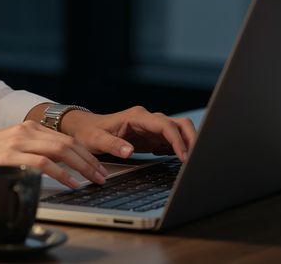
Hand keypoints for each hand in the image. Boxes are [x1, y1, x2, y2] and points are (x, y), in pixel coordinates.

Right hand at [0, 121, 109, 187]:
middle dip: (90, 160)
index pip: (65, 138)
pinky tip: (72, 183)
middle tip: (103, 175)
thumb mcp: (7, 147)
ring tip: (94, 180)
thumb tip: (52, 166)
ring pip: (61, 151)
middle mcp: (26, 130)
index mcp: (27, 127)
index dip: (86, 153)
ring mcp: (18, 142)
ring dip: (82, 167)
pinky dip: (62, 174)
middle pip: (69, 143)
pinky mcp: (10, 156)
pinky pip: (44, 164)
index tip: (98, 166)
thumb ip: (29, 151)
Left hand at [59, 106, 196, 161]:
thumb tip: (130, 151)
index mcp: (137, 117)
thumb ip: (112, 145)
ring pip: (178, 131)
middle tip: (195, 159)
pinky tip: (179, 161)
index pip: (165, 125)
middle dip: (191, 139)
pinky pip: (170, 141)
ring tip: (190, 162)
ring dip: (187, 144)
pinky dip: (178, 149)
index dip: (177, 140)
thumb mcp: (96, 140)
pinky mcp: (151, 137)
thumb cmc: (89, 132)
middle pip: (178, 124)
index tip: (183, 156)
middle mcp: (147, 120)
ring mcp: (151, 128)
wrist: (84, 128)